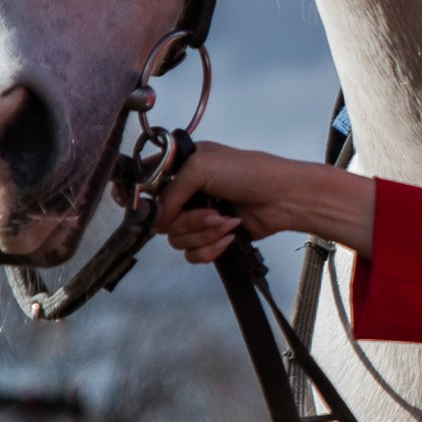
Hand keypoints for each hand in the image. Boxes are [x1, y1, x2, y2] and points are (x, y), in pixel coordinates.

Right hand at [156, 143, 377, 264]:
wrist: (286, 198)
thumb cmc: (253, 173)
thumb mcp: (203, 167)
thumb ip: (172, 190)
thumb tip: (158, 218)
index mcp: (182, 167)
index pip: (146, 182)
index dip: (139, 196)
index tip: (136, 206)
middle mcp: (188, 192)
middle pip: (162, 220)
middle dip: (188, 220)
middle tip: (212, 211)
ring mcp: (199, 216)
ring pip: (177, 240)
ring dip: (204, 234)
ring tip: (227, 221)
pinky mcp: (213, 237)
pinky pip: (194, 254)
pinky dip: (212, 248)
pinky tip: (231, 235)